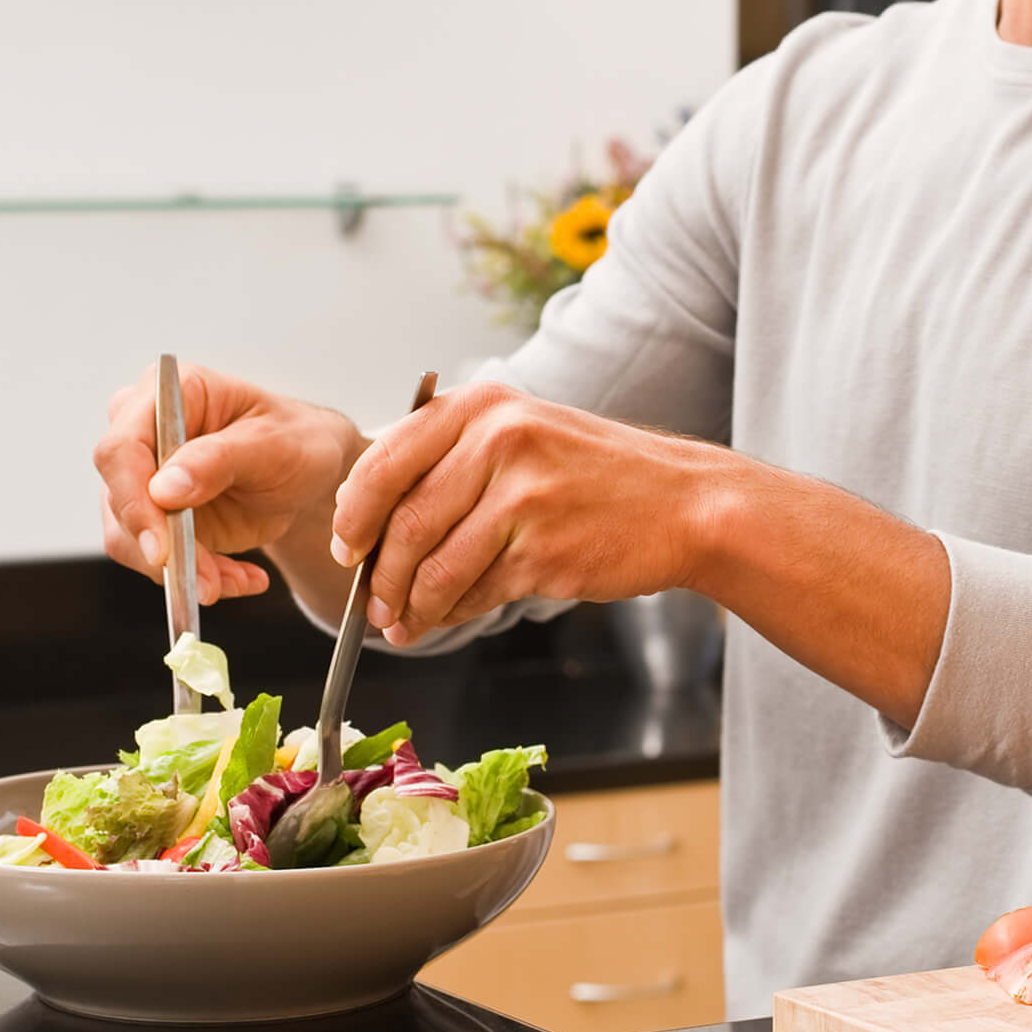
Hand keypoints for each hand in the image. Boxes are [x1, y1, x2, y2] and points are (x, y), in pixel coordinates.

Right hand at [95, 363, 363, 601]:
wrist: (307, 471)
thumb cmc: (294, 441)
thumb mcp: (274, 445)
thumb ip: (219, 460)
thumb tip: (163, 489)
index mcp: (170, 393)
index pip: (122, 447)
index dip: (133, 500)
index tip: (161, 548)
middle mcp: (142, 430)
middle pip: (118, 497)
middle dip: (161, 548)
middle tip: (207, 582)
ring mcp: (142, 476)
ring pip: (130, 537)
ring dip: (181, 570)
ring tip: (233, 580)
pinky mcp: (152, 515)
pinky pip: (153, 558)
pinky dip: (195, 577)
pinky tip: (239, 578)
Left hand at [331, 383, 723, 641]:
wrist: (684, 503)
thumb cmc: (597, 473)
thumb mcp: (523, 433)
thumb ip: (450, 461)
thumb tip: (371, 519)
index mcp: (482, 406)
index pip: (383, 460)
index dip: (354, 514)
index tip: (346, 547)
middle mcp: (499, 441)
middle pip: (404, 523)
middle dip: (378, 576)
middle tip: (371, 604)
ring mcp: (523, 497)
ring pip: (434, 567)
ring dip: (409, 606)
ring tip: (402, 624)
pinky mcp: (544, 552)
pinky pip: (475, 593)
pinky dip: (451, 615)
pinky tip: (446, 620)